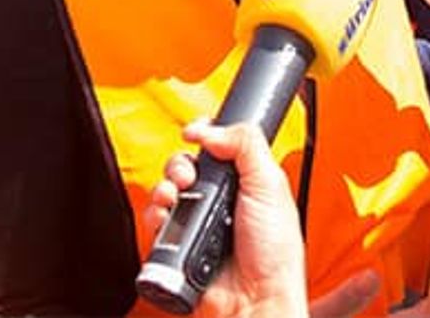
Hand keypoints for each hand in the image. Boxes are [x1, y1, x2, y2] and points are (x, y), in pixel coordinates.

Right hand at [144, 121, 308, 317]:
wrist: (258, 299)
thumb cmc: (275, 252)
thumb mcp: (270, 184)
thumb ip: (245, 145)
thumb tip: (212, 129)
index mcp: (243, 180)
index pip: (216, 145)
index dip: (203, 134)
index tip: (195, 132)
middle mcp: (218, 199)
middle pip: (185, 164)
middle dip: (180, 162)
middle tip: (189, 173)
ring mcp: (196, 223)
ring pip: (166, 190)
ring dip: (164, 186)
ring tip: (176, 194)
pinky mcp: (177, 246)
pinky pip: (154, 223)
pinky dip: (155, 216)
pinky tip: (166, 216)